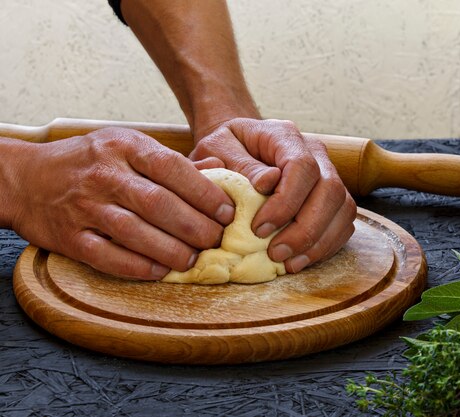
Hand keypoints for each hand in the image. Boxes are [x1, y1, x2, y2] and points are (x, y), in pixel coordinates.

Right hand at [8, 128, 233, 279]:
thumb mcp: (128, 147)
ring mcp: (85, 206)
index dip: (205, 193)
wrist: (27, 178)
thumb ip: (171, 163)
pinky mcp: (70, 236)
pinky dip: (138, 266)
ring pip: (136, 232)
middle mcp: (105, 174)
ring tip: (193, 259)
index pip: (172, 168)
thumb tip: (218, 176)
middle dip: (195, 227)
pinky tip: (159, 271)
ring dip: (171, 250)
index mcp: (125, 147)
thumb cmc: (90, 162)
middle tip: (215, 240)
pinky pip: (107, 256)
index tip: (226, 212)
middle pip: (159, 204)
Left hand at [189, 118, 356, 272]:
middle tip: (276, 253)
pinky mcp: (332, 197)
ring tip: (289, 263)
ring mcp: (328, 173)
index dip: (285, 202)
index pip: (302, 166)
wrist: (236, 147)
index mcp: (285, 135)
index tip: (258, 229)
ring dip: (319, 241)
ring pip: (343, 208)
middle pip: (330, 190)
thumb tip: (267, 184)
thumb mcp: (216, 149)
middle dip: (305, 229)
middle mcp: (315, 151)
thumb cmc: (224, 150)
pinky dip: (326, 245)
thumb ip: (238, 164)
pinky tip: (301, 259)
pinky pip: (344, 222)